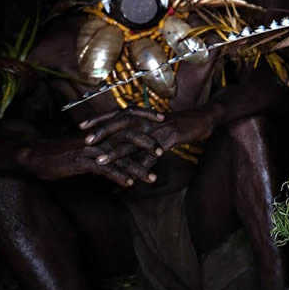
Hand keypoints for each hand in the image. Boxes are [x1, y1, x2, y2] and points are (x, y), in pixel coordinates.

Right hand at [23, 108, 165, 186]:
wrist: (38, 155)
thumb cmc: (64, 151)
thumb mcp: (88, 144)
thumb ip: (105, 143)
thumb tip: (121, 147)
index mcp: (102, 130)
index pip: (128, 119)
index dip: (145, 117)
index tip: (162, 119)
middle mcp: (100, 136)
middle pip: (129, 135)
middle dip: (147, 143)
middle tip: (162, 151)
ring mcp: (92, 148)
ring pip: (120, 156)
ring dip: (137, 168)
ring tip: (152, 178)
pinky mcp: (83, 161)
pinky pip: (105, 169)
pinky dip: (118, 176)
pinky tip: (129, 184)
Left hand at [83, 107, 214, 154]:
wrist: (206, 118)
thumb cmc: (183, 123)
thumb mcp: (162, 125)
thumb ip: (146, 133)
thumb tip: (132, 145)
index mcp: (146, 115)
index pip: (118, 114)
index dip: (100, 119)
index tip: (82, 125)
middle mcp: (150, 119)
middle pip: (121, 122)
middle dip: (103, 131)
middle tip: (86, 141)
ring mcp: (160, 128)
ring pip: (134, 139)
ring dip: (117, 151)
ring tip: (102, 161)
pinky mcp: (171, 137)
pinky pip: (154, 154)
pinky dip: (144, 165)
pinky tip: (135, 176)